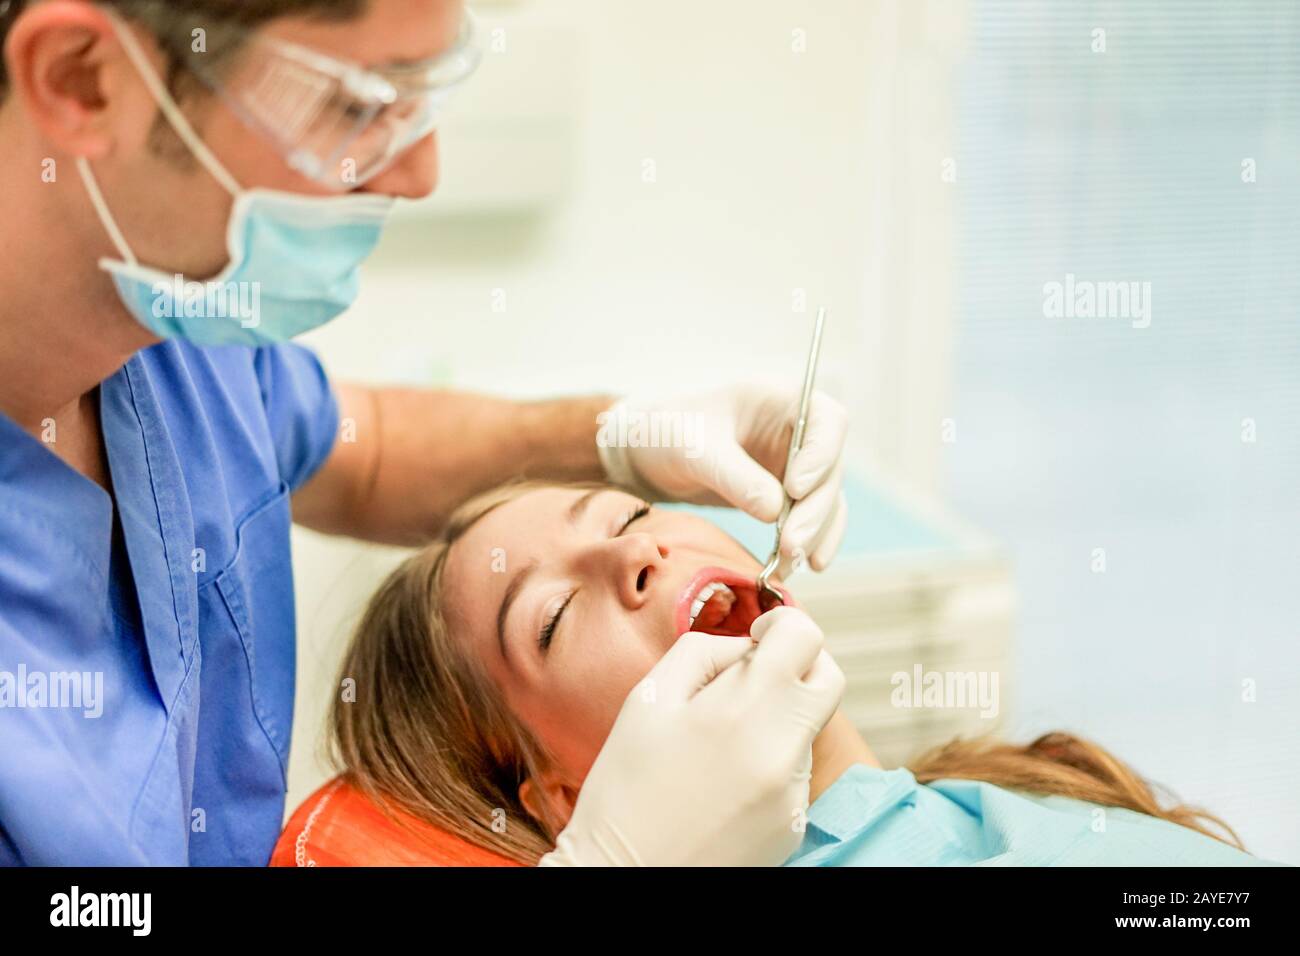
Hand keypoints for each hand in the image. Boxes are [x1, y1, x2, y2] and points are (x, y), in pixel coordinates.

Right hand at [539, 607, 843, 865]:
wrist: (624, 877)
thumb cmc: (625, 792)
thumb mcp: (647, 700)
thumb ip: (703, 652)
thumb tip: (745, 645)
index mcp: (744, 709)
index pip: (805, 637)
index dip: (781, 623)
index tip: (758, 636)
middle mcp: (783, 749)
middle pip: (829, 678)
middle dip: (798, 664)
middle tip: (754, 677)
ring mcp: (794, 792)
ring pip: (807, 726)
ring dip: (777, 718)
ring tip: (718, 746)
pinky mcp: (794, 823)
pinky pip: (794, 772)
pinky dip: (769, 763)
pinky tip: (724, 782)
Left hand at [597, 386, 848, 574]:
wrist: (646, 452)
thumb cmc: (668, 431)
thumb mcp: (695, 449)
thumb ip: (734, 476)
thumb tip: (776, 512)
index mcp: (779, 398)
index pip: (827, 420)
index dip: (821, 455)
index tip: (795, 489)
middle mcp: (796, 429)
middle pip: (830, 469)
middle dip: (814, 511)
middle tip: (791, 545)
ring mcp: (795, 463)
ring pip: (826, 499)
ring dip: (815, 534)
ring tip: (790, 564)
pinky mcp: (787, 494)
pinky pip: (812, 519)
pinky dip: (809, 542)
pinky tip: (797, 567)